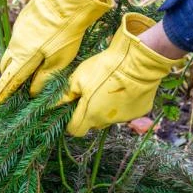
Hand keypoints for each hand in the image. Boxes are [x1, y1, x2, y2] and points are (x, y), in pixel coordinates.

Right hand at [0, 0, 112, 108]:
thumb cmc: (66, 32)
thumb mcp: (60, 60)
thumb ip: (45, 77)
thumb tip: (33, 91)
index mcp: (23, 57)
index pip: (8, 81)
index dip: (0, 94)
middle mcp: (15, 44)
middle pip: (7, 67)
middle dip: (9, 77)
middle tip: (17, 86)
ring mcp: (18, 30)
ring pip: (13, 51)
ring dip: (18, 61)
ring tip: (32, 66)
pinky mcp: (24, 19)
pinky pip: (20, 38)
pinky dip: (25, 47)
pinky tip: (41, 44)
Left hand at [59, 13, 184, 136]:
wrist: (138, 62)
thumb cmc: (105, 68)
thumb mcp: (79, 77)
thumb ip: (66, 94)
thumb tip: (52, 104)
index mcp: (90, 115)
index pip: (75, 130)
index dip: (71, 122)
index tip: (73, 109)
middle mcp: (107, 121)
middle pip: (93, 124)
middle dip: (89, 114)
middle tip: (91, 95)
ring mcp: (125, 118)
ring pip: (110, 118)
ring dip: (106, 108)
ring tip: (109, 88)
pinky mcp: (139, 112)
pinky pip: (127, 111)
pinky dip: (123, 104)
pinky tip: (125, 89)